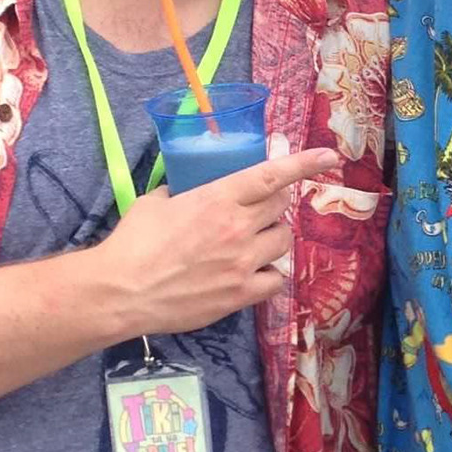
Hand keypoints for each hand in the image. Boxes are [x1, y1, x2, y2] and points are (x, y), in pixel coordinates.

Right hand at [87, 148, 338, 338]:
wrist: (121, 292)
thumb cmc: (132, 243)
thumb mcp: (155, 202)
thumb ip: (180, 191)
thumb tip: (185, 190)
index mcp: (217, 198)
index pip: (271, 175)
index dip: (304, 163)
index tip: (329, 156)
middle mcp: (237, 227)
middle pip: (281, 207)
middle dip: (273, 204)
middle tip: (255, 210)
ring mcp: (243, 263)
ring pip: (283, 241)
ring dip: (273, 238)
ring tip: (252, 243)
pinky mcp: (241, 295)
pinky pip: (276, 280)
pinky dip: (269, 274)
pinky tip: (253, 274)